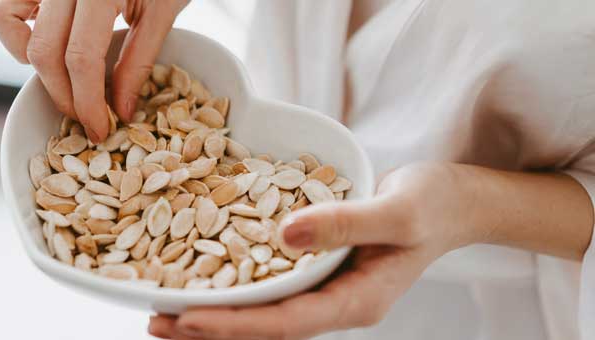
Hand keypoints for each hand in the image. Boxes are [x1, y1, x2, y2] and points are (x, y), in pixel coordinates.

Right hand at [0, 0, 188, 142]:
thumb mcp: (163, 12)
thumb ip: (138, 61)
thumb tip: (120, 110)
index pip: (81, 59)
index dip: (88, 103)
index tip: (99, 129)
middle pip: (43, 52)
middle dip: (64, 96)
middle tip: (87, 116)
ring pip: (3, 19)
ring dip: (31, 59)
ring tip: (67, 74)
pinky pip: (1, 5)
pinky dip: (16, 31)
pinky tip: (52, 43)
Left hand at [148, 163, 482, 338]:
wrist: (452, 201)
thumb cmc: (435, 204)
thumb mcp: (399, 210)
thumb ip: (346, 223)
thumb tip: (285, 236)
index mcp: (357, 300)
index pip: (287, 322)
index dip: (235, 324)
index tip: (187, 318)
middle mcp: (336, 301)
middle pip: (265, 327)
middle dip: (210, 328)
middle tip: (155, 321)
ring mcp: (326, 288)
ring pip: (263, 310)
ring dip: (215, 310)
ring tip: (163, 309)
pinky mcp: (318, 268)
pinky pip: (271, 284)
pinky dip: (235, 284)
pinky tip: (204, 273)